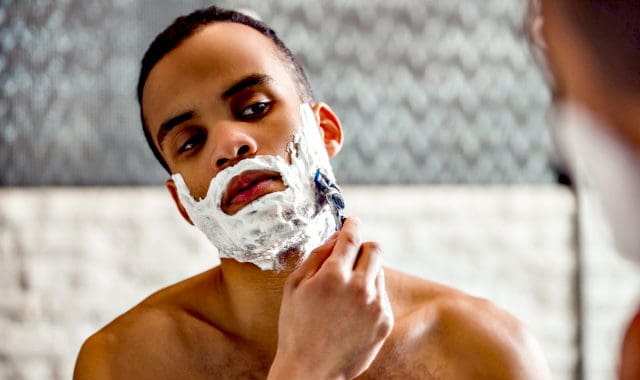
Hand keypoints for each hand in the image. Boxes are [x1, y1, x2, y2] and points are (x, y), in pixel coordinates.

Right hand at [268, 218, 393, 379]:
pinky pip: (382, 295)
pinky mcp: (384, 321)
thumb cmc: (296, 326)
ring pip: (379, 272)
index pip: (352, 237)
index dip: (352, 224)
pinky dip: (370, 295)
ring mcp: (375, 305)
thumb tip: (337, 236)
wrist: (311, 369)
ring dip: (366, 273)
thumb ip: (316, 255)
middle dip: (363, 247)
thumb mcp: (294, 286)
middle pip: (375, 249)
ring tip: (344, 293)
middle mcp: (360, 287)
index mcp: (334, 275)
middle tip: (350, 257)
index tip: (352, 221)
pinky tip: (351, 311)